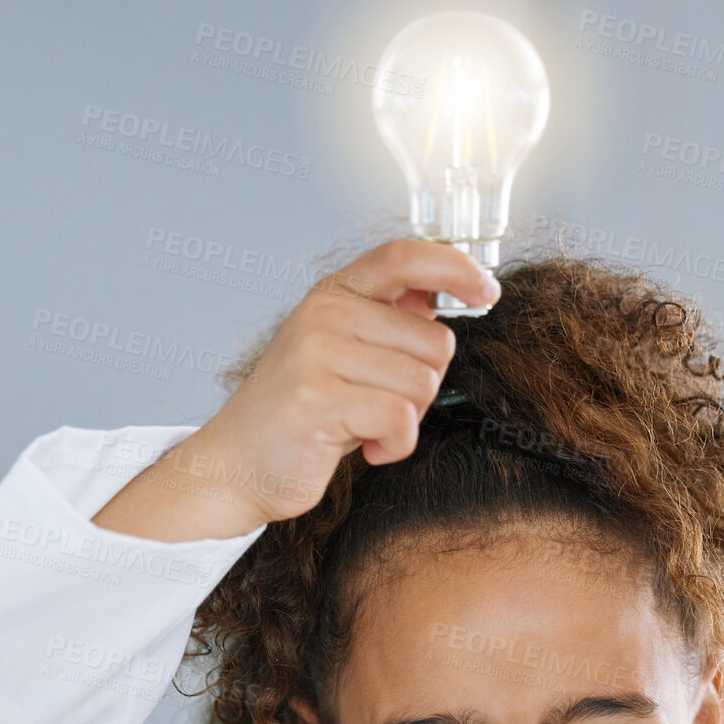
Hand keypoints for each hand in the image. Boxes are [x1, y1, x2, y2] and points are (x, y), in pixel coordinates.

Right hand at [189, 239, 499, 526]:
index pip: (404, 257)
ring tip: (366, 426)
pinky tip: (366, 448)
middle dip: (424, 385)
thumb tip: (442, 297)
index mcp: (334, 294)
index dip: (455, 267)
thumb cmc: (302, 415)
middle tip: (381, 404)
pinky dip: (396, 445)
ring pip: (423, 384)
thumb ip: (388, 324)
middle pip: (435, 342)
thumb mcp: (344, 354)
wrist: (236, 465)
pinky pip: (401, 420)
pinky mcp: (318, 399)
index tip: (487, 290)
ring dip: (409, 420)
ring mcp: (317, 353)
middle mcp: (325, 313)